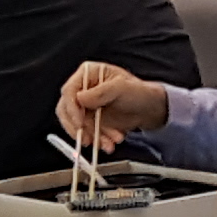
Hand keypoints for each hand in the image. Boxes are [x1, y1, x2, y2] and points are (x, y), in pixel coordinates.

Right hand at [55, 63, 170, 153]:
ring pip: (77, 125)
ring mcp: (86, 106)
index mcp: (88, 73)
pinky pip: (87, 133)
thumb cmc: (138, 92)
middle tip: (88, 139)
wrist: (149, 109)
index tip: (79, 123)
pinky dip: (97, 140)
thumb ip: (100, 93)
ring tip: (107, 143)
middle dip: (78, 127)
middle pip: (67, 110)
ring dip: (91, 137)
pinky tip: (109, 143)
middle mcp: (83, 89)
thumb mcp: (121, 88)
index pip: (69, 91)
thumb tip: (80, 99)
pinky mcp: (90, 121)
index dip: (71, 108)